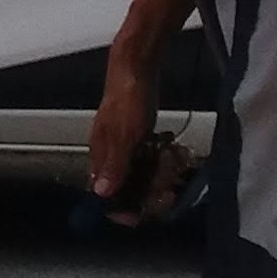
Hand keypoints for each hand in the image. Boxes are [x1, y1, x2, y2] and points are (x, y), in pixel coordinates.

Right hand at [87, 48, 185, 225]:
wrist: (138, 67)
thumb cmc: (128, 98)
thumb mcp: (125, 133)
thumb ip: (114, 164)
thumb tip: (100, 194)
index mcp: (101, 159)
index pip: (106, 198)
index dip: (126, 210)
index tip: (150, 209)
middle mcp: (112, 159)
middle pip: (131, 193)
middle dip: (154, 190)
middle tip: (171, 180)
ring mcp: (127, 150)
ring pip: (146, 179)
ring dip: (164, 174)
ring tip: (176, 158)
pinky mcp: (140, 142)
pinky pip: (154, 164)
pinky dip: (166, 161)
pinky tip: (175, 150)